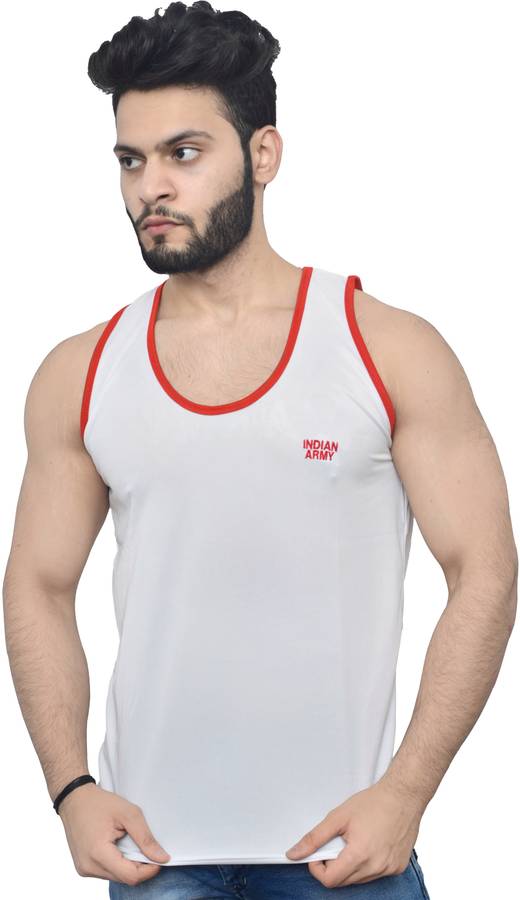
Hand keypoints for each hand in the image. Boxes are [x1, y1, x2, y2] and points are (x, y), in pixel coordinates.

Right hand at [58, 782, 170, 884]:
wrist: (74, 799)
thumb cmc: (99, 803)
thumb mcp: (128, 813)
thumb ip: (145, 838)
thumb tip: (162, 858)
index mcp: (98, 853)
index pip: (131, 876)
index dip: (150, 870)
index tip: (160, 858)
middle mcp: (88, 867)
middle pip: (124, 878)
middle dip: (140, 866)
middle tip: (145, 846)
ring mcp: (84, 869)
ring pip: (116, 877)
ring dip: (128, 864)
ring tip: (127, 842)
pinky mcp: (83, 868)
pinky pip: (107, 872)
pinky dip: (118, 863)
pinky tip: (117, 845)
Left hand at [285, 778, 423, 886]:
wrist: (404, 796)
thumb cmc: (375, 802)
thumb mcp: (338, 817)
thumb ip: (314, 838)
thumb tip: (294, 853)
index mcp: (359, 855)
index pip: (330, 880)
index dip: (318, 868)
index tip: (318, 855)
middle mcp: (376, 867)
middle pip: (343, 881)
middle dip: (333, 865)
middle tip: (337, 843)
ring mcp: (389, 869)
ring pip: (359, 880)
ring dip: (350, 865)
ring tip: (356, 840)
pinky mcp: (398, 868)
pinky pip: (375, 874)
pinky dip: (367, 864)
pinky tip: (371, 844)